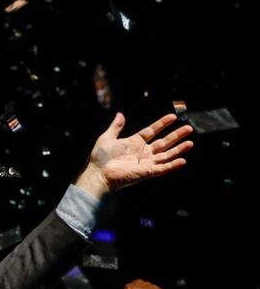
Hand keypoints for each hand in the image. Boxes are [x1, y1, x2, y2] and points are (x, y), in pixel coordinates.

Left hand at [75, 113, 192, 197]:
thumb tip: (120, 114)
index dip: (162, 124)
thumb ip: (116, 127)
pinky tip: (183, 160)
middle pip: (163, 142)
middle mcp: (143, 152)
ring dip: (178, 149)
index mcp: (134, 143)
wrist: (98, 173)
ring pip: (166, 155)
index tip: (173, 117)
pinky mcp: (146, 172)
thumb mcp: (107, 138)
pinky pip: (162, 168)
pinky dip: (172, 165)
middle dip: (176, 135)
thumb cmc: (100, 158)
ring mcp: (146, 162)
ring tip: (190, 143)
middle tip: (189, 128)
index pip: (152, 131)